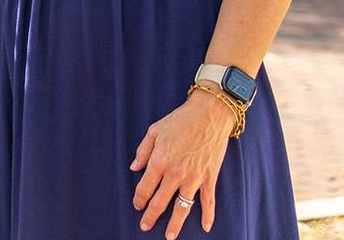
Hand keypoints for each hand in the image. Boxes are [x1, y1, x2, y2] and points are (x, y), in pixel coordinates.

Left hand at [129, 90, 235, 236]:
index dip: (139, 199)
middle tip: (145, 227)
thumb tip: (134, 168)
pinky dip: (207, 216)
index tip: (137, 206)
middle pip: (161, 201)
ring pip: (182, 207)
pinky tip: (205, 227)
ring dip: (175, 224)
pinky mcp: (209, 178)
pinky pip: (208, 202)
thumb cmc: (179, 121)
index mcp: (159, 160)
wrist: (208, 115)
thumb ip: (142, 151)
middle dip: (151, 216)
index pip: (145, 187)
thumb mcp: (154, 131)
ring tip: (169, 236)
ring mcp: (194, 178)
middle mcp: (175, 173)